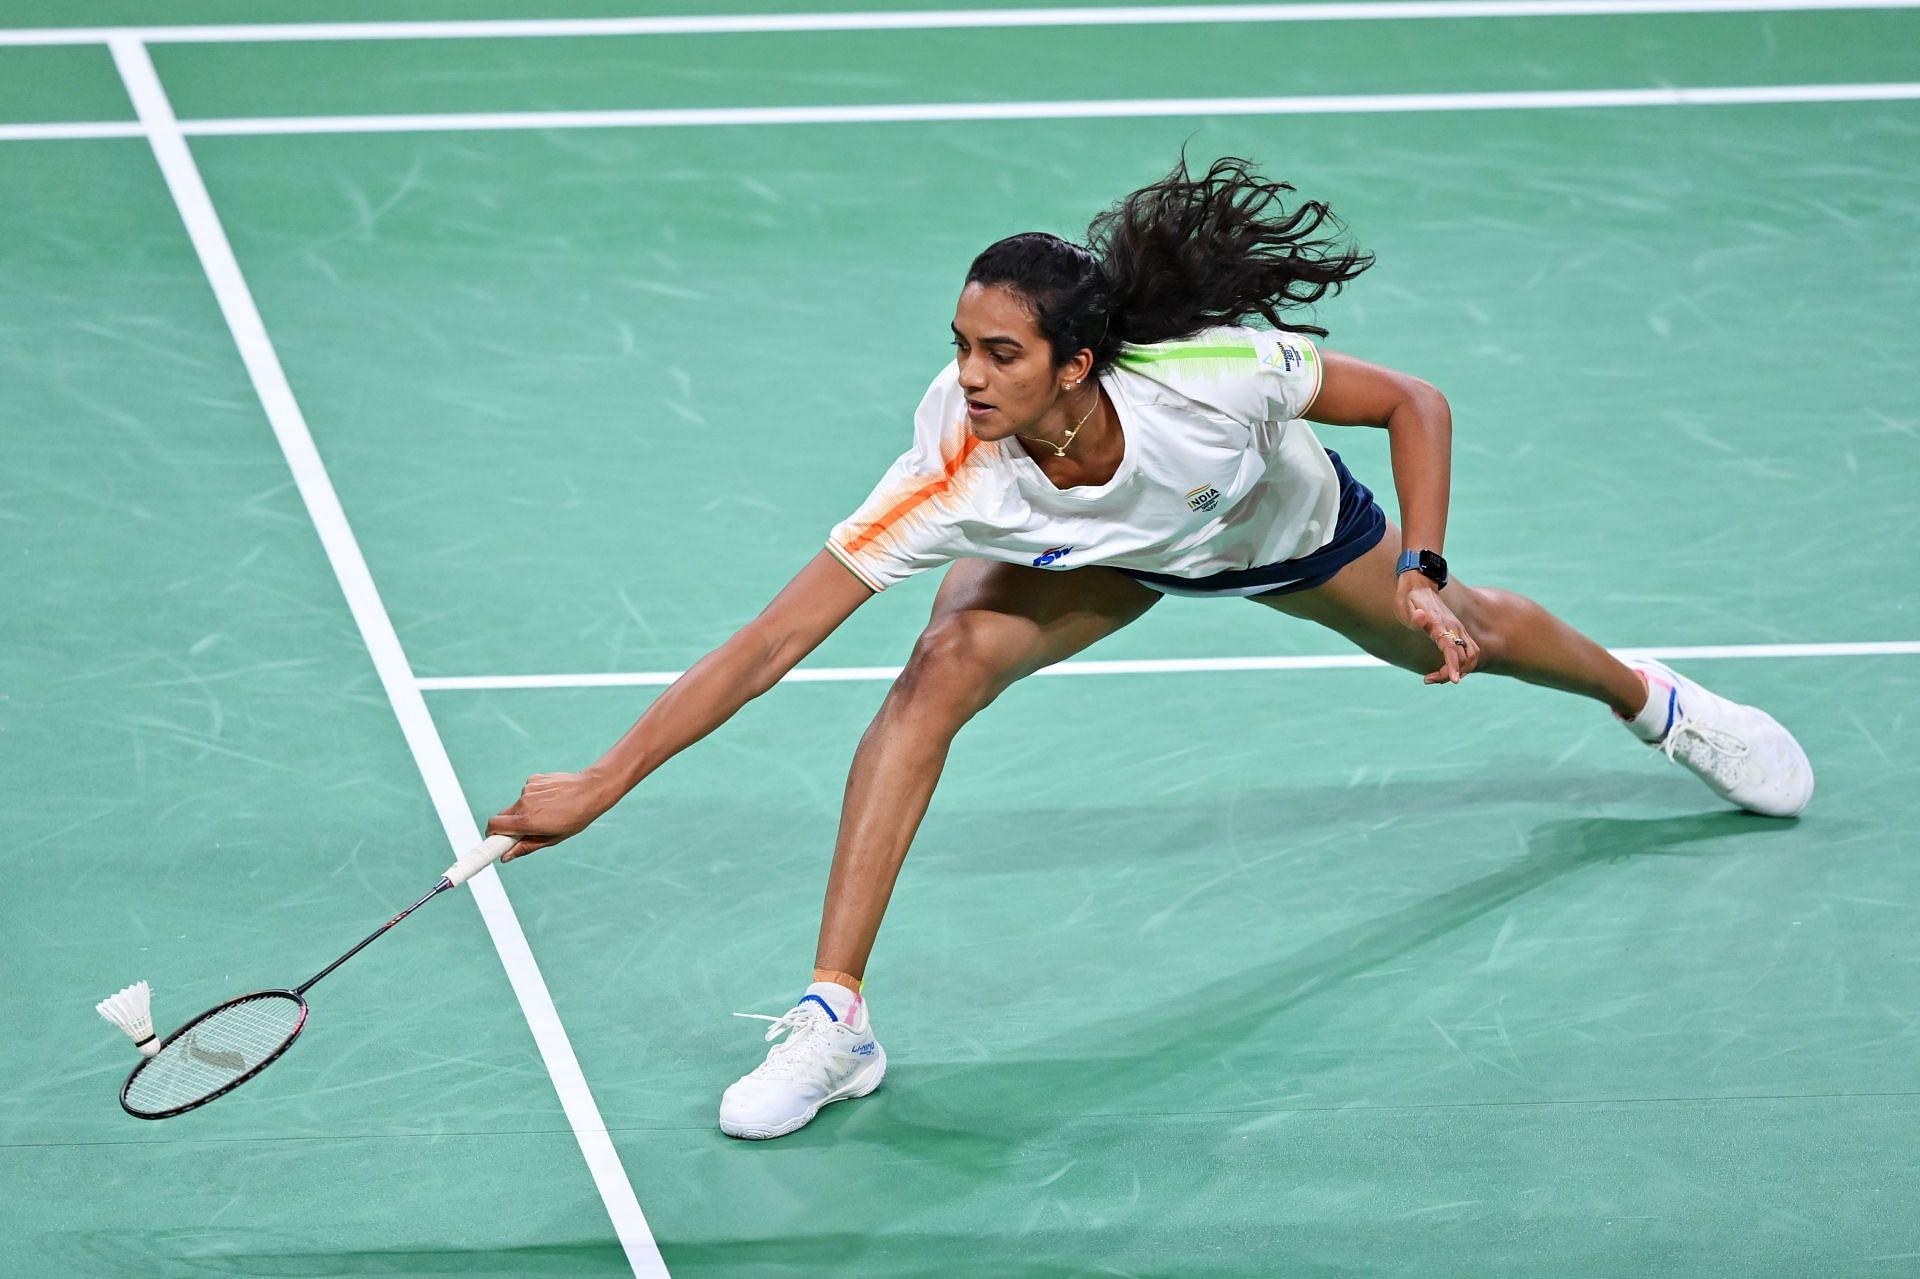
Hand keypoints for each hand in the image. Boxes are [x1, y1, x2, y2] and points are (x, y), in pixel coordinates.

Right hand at [487, 769, 617, 862]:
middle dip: (508, 825)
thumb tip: (505, 857)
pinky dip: (534, 798)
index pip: (493, 826)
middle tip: (524, 830)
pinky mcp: (533, 779)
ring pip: (517, 804)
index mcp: (527, 821)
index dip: (491, 835)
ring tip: (548, 812)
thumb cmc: (575, 818)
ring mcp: (527, 789)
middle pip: (502, 816)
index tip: (493, 841)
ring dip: (525, 811)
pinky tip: (551, 799)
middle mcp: (523, 804)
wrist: (591, 790)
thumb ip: (526, 847)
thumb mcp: (552, 839)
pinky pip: (527, 792)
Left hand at [1395, 577, 1480, 684]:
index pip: (1451, 648)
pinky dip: (1464, 664)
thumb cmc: (1408, 598)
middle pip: (1463, 657)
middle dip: (1449, 672)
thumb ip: (1413, 615)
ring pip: (1471, 656)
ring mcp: (1459, 629)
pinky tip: (1448, 668)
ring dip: (1460, 670)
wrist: (1420, 584)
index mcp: (1440, 624)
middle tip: (1428, 679)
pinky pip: (1470, 652)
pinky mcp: (1460, 631)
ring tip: (1437, 676)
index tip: (1454, 680)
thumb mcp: (1403, 606)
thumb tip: (1421, 617)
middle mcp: (1454, 628)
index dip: (1453, 665)